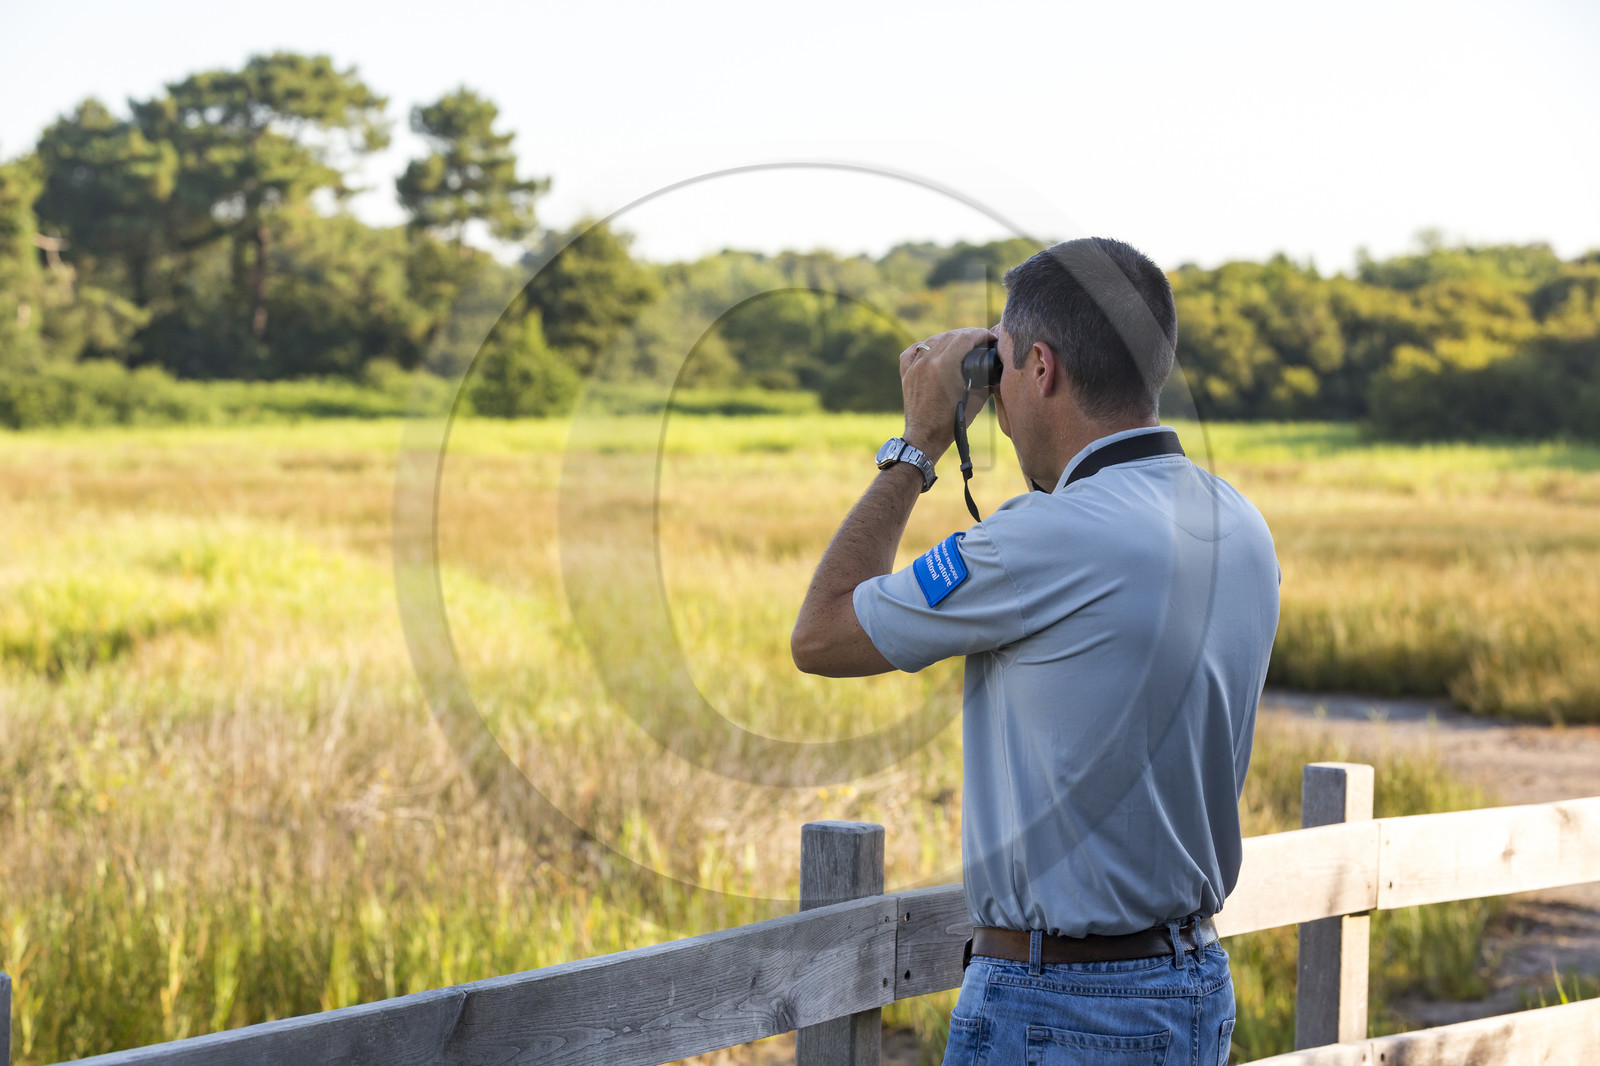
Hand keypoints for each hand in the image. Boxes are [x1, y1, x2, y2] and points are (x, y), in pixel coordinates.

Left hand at [899, 326, 998, 460]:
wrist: (925, 438)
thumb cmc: (952, 422)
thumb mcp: (976, 399)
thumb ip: (986, 379)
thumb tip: (995, 365)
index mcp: (944, 365)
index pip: (965, 337)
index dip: (980, 334)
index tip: (990, 337)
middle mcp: (927, 362)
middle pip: (950, 336)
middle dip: (968, 335)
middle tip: (980, 340)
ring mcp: (914, 367)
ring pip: (932, 341)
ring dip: (949, 339)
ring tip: (961, 344)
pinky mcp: (906, 374)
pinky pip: (913, 352)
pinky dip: (924, 347)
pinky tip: (932, 349)